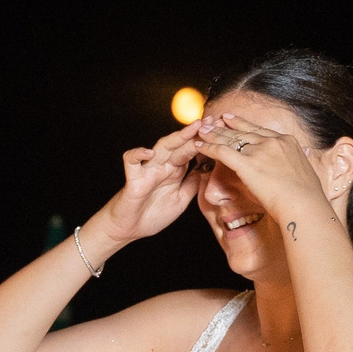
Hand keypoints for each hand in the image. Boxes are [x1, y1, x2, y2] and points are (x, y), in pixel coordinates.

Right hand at [89, 120, 211, 246]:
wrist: (129, 229)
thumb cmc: (152, 214)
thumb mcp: (181, 199)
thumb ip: (193, 184)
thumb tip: (209, 169)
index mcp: (174, 171)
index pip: (191, 151)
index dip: (206, 141)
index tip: (223, 132)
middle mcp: (162, 166)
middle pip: (180, 145)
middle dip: (196, 133)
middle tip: (213, 121)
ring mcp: (147, 171)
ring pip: (161, 148)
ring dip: (177, 137)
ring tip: (193, 128)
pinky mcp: (133, 179)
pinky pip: (131, 161)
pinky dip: (138, 154)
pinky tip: (149, 153)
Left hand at [193, 111, 331, 222]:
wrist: (304, 205)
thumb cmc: (306, 197)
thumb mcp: (304, 173)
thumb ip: (294, 164)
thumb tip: (299, 161)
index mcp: (287, 141)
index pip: (259, 130)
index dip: (243, 124)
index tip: (231, 119)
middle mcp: (273, 142)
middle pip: (243, 131)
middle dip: (225, 126)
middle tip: (213, 120)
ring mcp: (260, 151)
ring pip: (231, 139)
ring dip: (213, 134)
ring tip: (200, 130)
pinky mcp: (247, 163)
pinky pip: (222, 152)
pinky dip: (209, 148)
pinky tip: (199, 145)